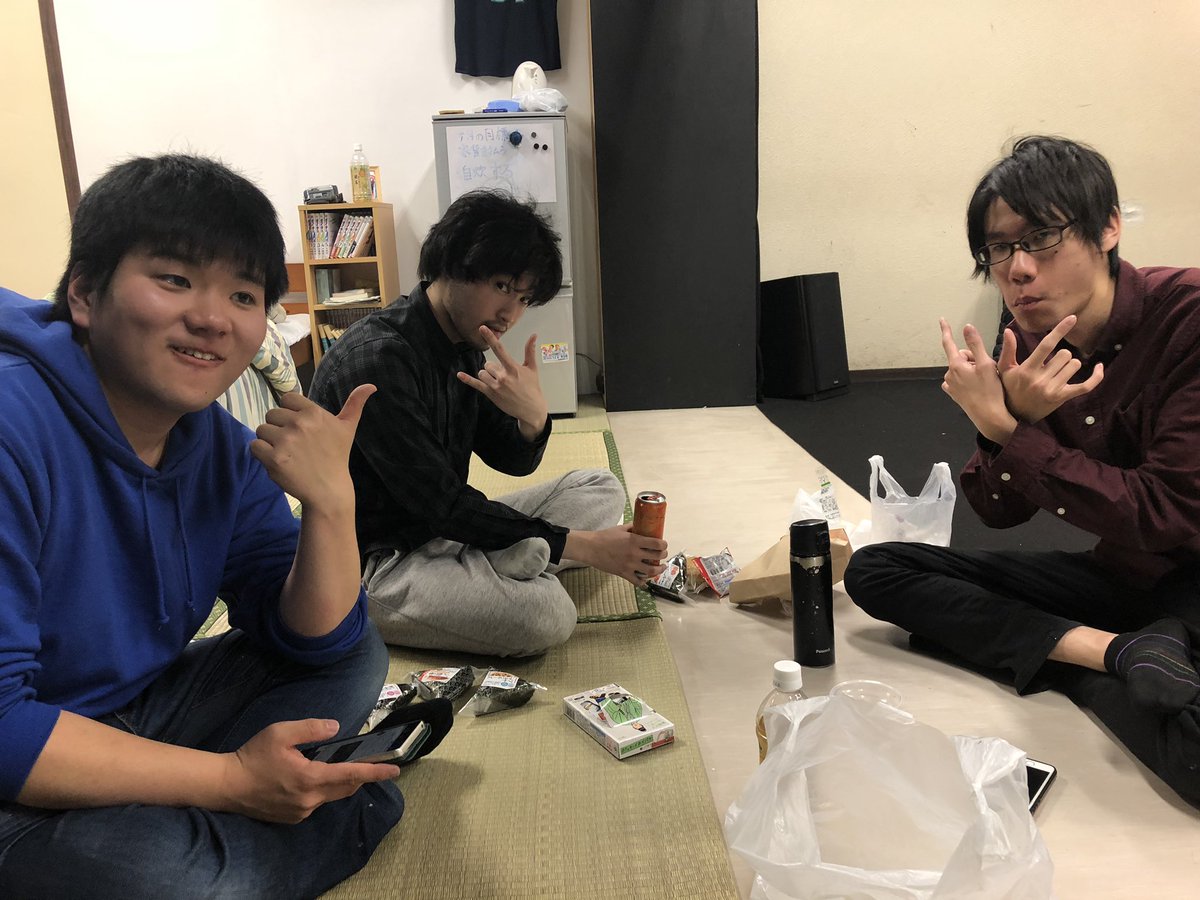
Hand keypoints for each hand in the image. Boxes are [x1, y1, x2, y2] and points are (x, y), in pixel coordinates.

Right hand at [221, 719, 398, 823]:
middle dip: (359, 776)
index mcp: (310, 778)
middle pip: (345, 788)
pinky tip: (312, 778)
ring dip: (339, 782)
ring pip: (331, 796)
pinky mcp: (292, 818)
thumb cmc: (253, 756)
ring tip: (337, 766)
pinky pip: (316, 803)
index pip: (351, 775)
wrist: (226, 786)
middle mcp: (310, 799)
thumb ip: (311, 729)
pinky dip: (322, 790)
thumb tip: (336, 727)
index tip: (395, 770)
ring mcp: (301, 812)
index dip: (375, 772)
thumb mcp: (281, 733)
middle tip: (367, 762)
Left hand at [251, 385, 375, 510]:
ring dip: (269, 441)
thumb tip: (371, 385)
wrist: (328, 490)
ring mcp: (285, 441)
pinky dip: (262, 453)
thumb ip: (355, 404)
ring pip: (262, 429)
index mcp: (314, 412)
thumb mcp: (348, 428)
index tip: (300, 428)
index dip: (290, 412)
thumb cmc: (337, 457)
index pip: (287, 398)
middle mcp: (299, 423)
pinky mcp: (273, 458)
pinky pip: (255, 446)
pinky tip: (277, 460)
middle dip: (279, 427)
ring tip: (286, 453)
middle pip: (272, 414)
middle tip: (294, 444)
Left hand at [458, 328, 548, 437]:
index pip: (500, 350)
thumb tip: (533, 335)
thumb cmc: (532, 388)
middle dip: (494, 368)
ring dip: (488, 375)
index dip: (490, 338)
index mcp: (513, 368)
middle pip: (488, 364)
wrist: (531, 409)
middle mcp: (503, 377)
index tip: (482, 328)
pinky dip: (467, 379)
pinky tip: (459, 374)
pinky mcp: (491, 394)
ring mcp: (496, 386)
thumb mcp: (532, 368)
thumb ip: (530, 351)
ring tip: (499, 382)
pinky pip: (476, 384)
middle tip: (504, 376)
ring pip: (482, 373)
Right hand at [564, 524, 668, 585]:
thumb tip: (641, 525)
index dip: (664, 545)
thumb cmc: (604, 536)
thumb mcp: (620, 528)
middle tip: (663, 554)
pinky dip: (643, 582)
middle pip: (657, 557)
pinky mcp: (623, 573)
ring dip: (659, 570)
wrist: (591, 548)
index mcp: (635, 541)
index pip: (657, 543)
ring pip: (651, 571)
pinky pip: (637, 581)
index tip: (664, 545)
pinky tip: (646, 579)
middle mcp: (635, 554)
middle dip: (663, 555)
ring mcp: (630, 565)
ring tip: (661, 568)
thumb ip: (632, 527)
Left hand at [939, 318, 1017, 444]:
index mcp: (956, 365)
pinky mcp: (953, 393)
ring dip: (971, 369)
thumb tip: (967, 326)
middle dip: (972, 357)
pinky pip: (959, 379)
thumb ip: (976, 344)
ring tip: (984, 380)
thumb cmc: (990, 390)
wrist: (989, 416)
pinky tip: (976, 386)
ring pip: (961, 368)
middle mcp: (949, 374)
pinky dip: (967, 379)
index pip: (948, 343)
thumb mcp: (986, 364)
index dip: (946, 330)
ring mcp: (950, 385)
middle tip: (986, 369)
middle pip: (960, 356)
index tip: (942, 320)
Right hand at [997, 315, 1103, 422]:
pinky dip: (1096, 377)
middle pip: (1065, 354)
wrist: (1014, 417)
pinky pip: (1086, 386)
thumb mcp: (1005, 370)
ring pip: (1074, 365)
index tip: (1072, 318)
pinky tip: (1098, 367)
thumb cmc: (1009, 390)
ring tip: (1057, 373)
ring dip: (1069, 365)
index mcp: (1027, 370)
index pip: (1047, 345)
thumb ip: (1008, 350)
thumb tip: (1008, 330)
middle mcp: (1041, 380)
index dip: (1060, 330)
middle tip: (1050, 364)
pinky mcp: (1063, 398)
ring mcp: (1053, 390)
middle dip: (1060, 356)